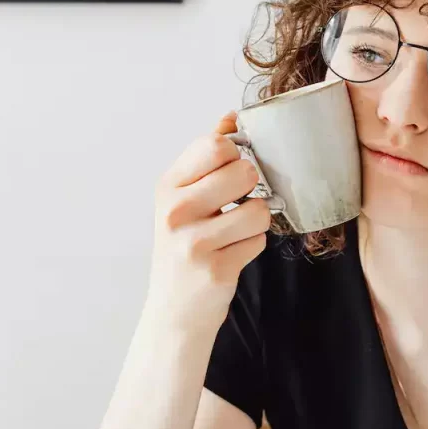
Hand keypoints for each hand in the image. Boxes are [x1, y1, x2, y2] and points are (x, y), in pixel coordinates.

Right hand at [142, 111, 269, 335]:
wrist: (173, 311)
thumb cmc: (184, 245)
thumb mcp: (184, 198)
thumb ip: (206, 157)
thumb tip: (230, 116)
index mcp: (168, 186)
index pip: (216, 145)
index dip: (236, 155)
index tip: (229, 172)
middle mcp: (175, 211)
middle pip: (244, 171)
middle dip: (251, 188)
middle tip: (234, 205)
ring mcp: (194, 242)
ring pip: (259, 209)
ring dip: (256, 221)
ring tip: (234, 232)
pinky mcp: (216, 269)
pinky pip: (259, 240)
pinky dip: (253, 246)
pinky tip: (232, 254)